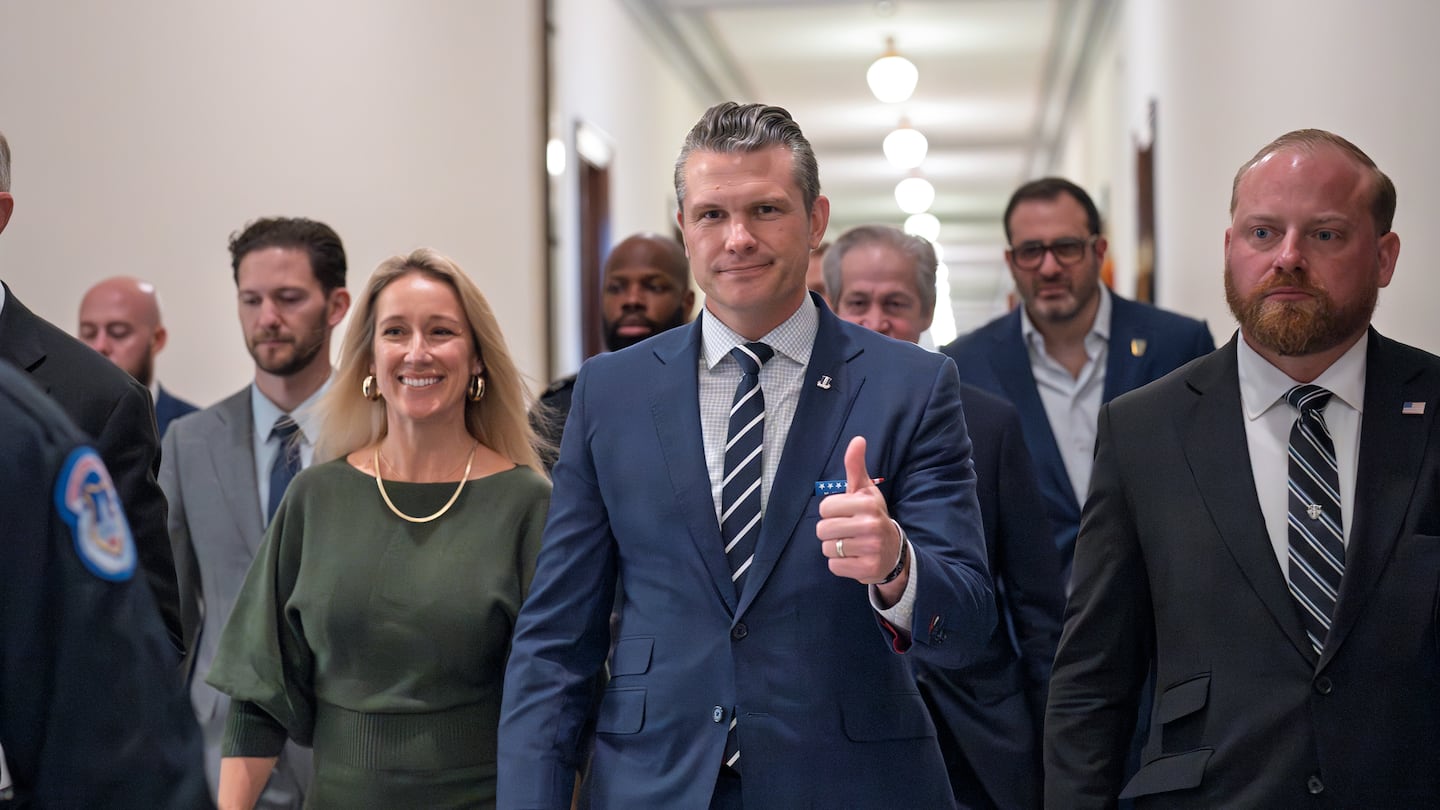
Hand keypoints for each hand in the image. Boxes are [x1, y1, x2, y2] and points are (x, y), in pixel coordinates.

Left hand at [817, 436, 904, 591]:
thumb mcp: (865, 491)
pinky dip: (840, 564)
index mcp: (868, 504)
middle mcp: (871, 525)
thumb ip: (856, 466)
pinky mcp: (867, 569)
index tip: (845, 514)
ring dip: (834, 548)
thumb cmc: (873, 516)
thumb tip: (857, 439)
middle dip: (830, 531)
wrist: (893, 551)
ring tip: (850, 544)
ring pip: (827, 548)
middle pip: (822, 529)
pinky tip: (854, 558)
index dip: (830, 512)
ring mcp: (870, 549)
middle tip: (846, 531)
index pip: (824, 508)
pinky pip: (834, 566)